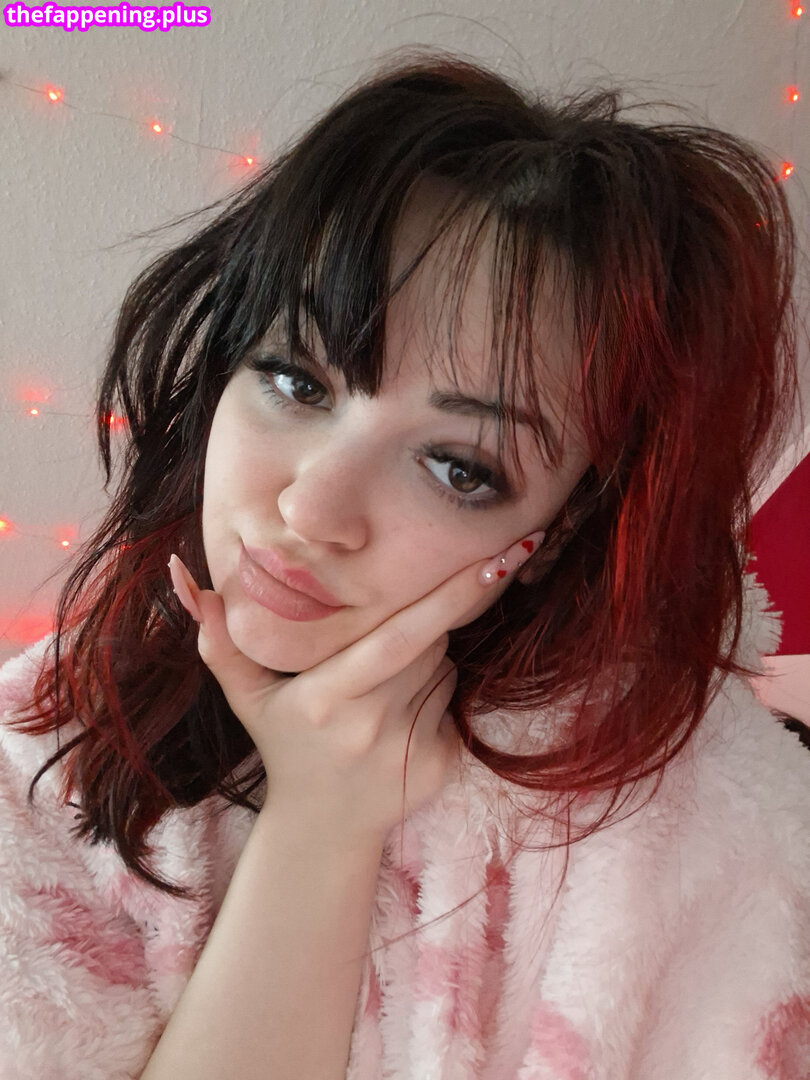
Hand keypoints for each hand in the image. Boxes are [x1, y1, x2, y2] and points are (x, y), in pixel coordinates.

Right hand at [168, 530, 541, 845]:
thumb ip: (218, 637)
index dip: (447, 598)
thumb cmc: (285, 744)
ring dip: (429, 664)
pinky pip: (458, 706)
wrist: (321, 829)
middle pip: (429, 644)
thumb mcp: (245, 694)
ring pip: (447, 670)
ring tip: (381, 692)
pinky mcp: (441, 768)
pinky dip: (439, 700)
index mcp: (327, 697)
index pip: (399, 637)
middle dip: (420, 627)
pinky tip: (401, 722)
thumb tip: (184, 575)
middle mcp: (371, 725)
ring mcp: (410, 750)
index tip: (493, 560)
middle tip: (380, 651)